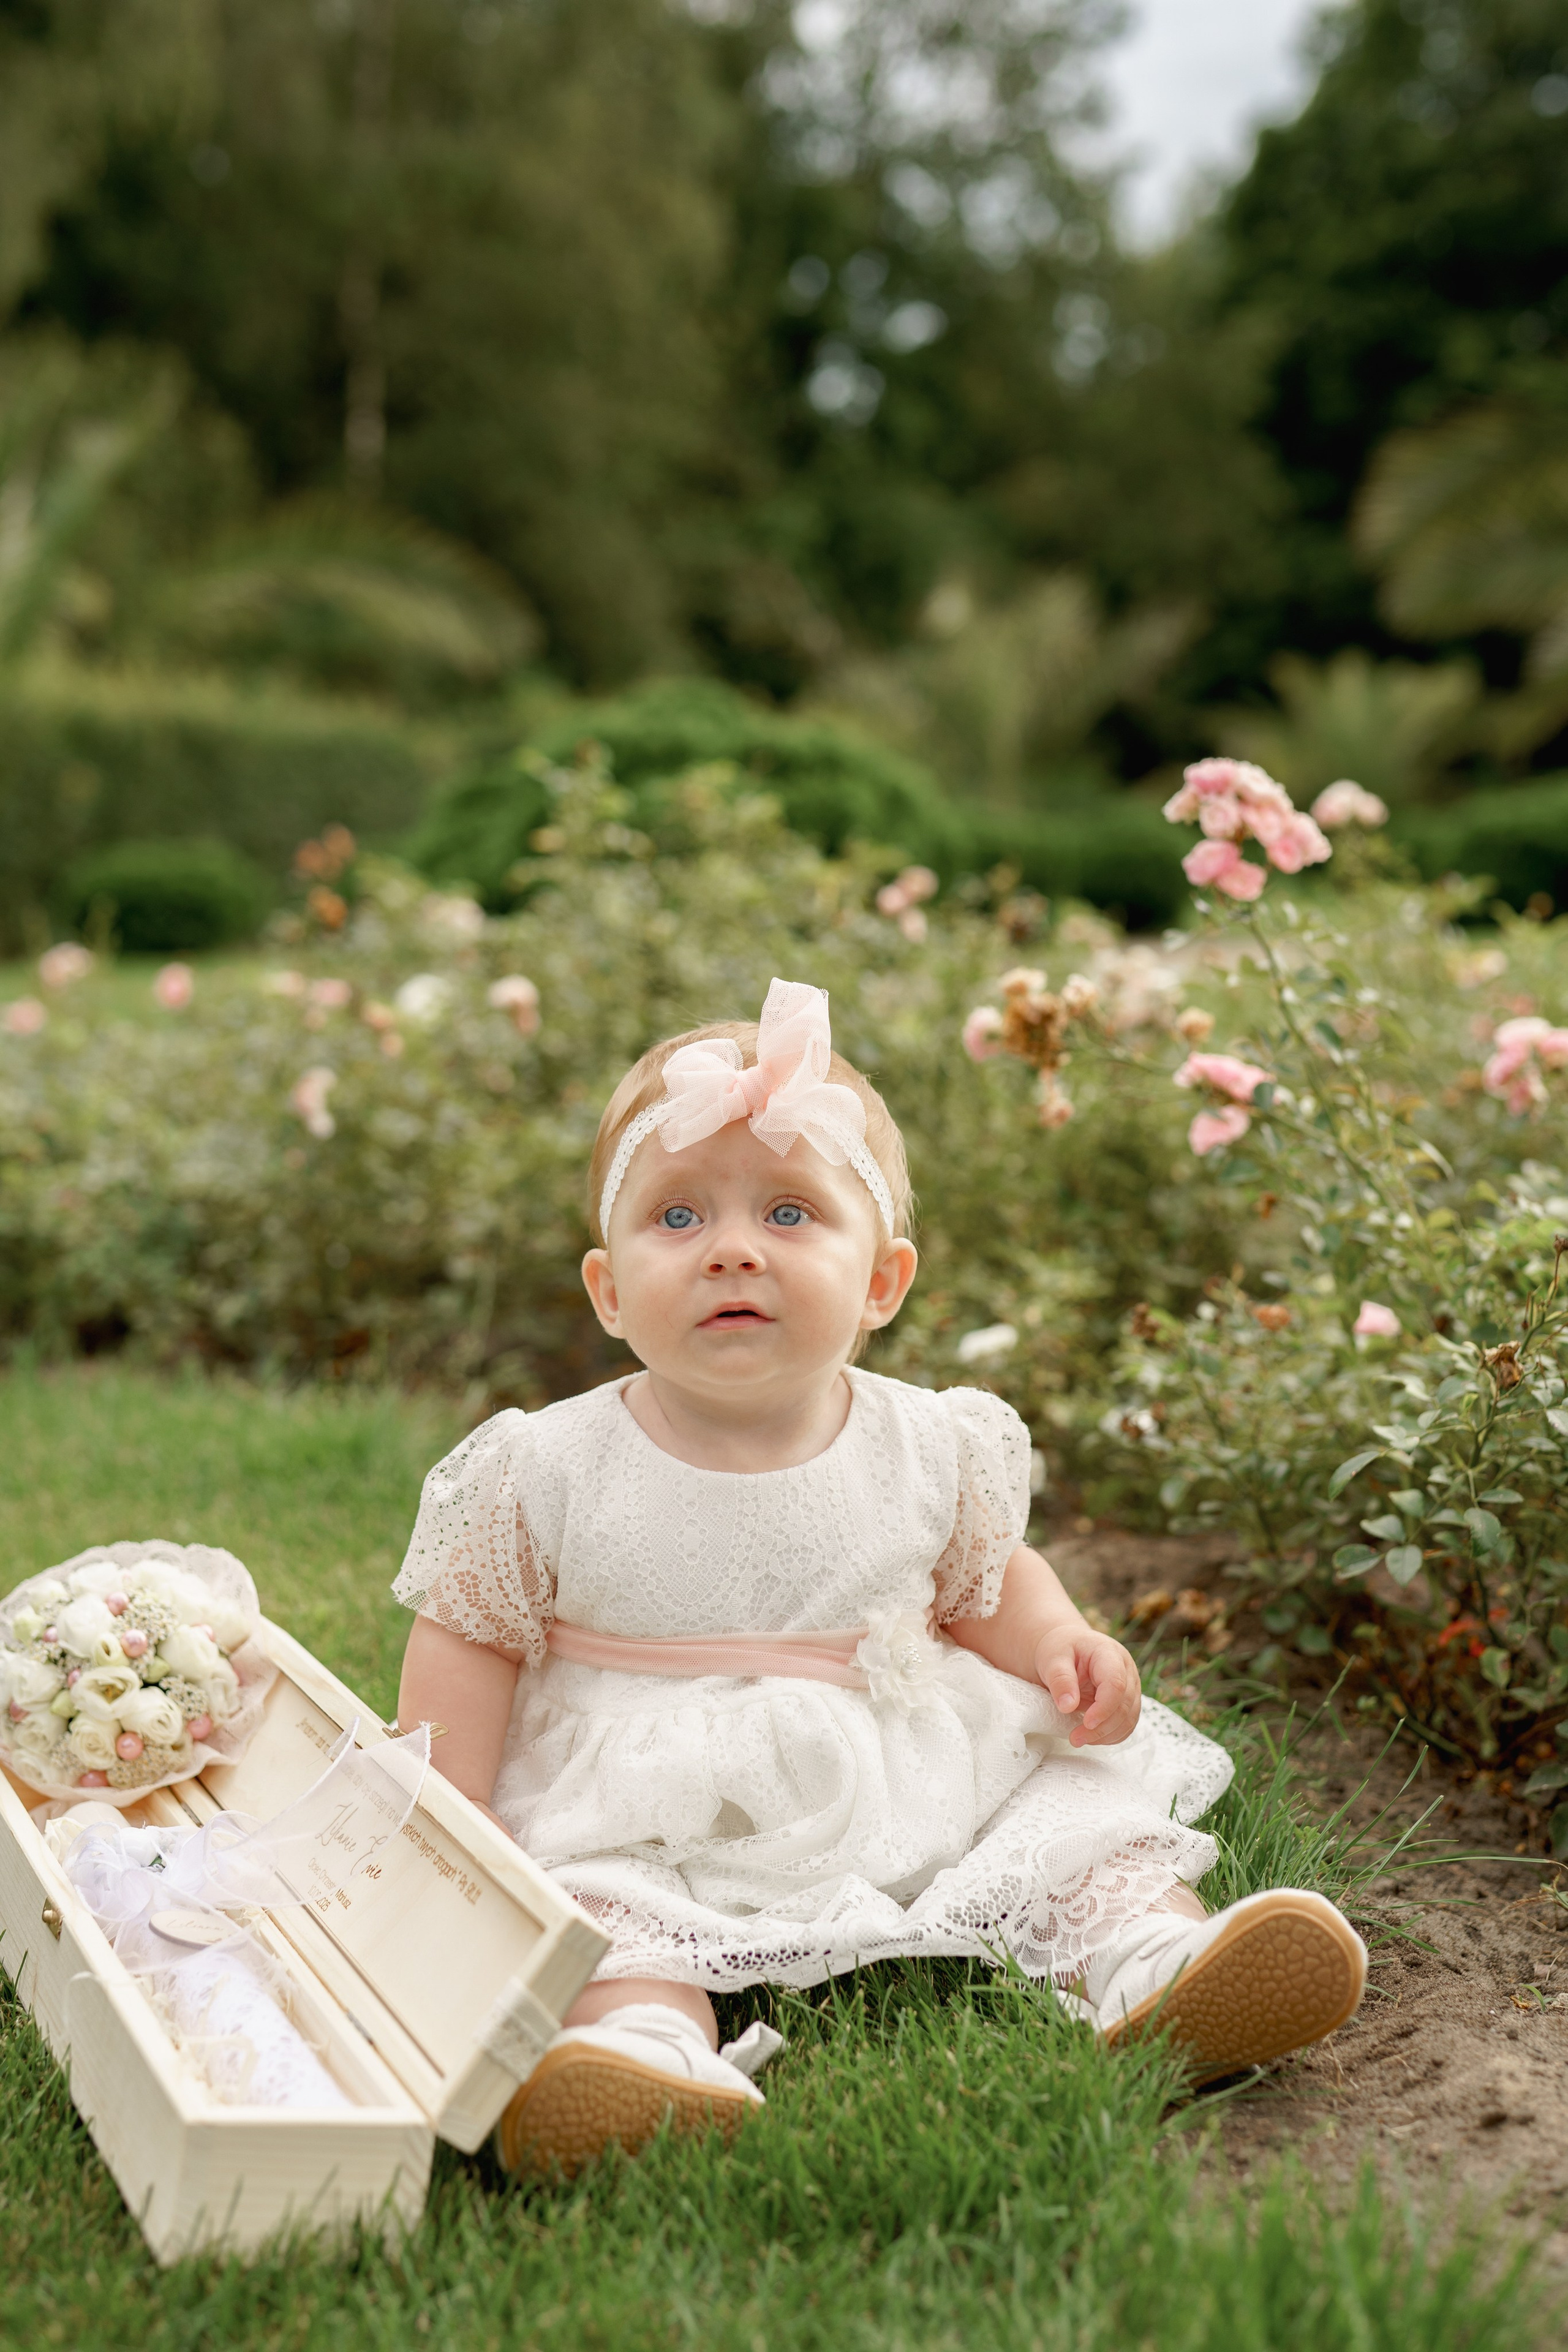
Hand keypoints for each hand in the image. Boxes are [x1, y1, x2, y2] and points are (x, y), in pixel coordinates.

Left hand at [1033, 1624, 1140, 1746]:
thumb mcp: (1052, 1658)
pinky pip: (1125, 1725)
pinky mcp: (1126, 1702)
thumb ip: (1060, 1680)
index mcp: (1109, 1653)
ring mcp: (1129, 1687)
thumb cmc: (1060, 1650)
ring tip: (1079, 1739)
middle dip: (1102, 1727)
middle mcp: (1126, 1670)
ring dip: (1106, 1735)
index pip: (1116, 1684)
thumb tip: (1068, 1707)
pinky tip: (1090, 1737)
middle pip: (1124, 1705)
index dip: (1104, 1708)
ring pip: (1129, 1719)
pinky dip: (1110, 1736)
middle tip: (1075, 1738)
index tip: (1086, 1723)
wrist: (1066, 1649)